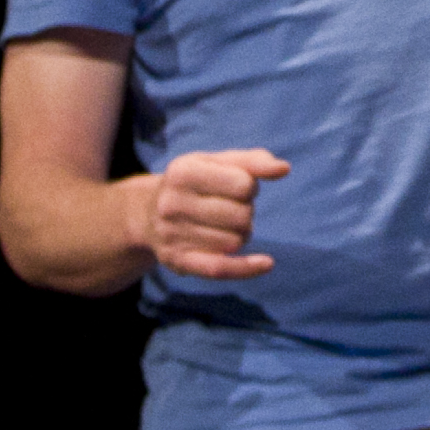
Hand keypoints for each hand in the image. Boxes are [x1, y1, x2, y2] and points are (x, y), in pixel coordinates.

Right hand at [145, 147, 289, 279]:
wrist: (146, 215)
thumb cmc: (193, 184)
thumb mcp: (216, 163)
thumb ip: (252, 161)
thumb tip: (283, 169)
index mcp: (183, 171)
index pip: (244, 184)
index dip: (249, 186)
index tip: (235, 187)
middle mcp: (173, 203)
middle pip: (242, 215)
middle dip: (246, 212)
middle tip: (228, 209)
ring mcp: (173, 234)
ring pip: (236, 241)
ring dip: (240, 235)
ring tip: (223, 226)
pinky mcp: (178, 261)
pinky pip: (219, 268)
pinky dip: (246, 268)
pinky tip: (266, 263)